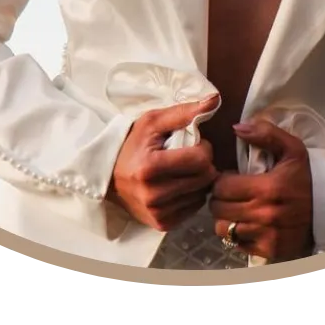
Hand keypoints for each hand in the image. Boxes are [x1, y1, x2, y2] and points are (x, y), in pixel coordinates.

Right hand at [106, 94, 219, 231]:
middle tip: (189, 157)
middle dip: (203, 164)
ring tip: (183, 171)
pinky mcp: (162, 224)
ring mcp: (157, 213)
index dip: (203, 147)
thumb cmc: (134, 144)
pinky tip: (179, 185)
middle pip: (205, 178)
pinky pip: (194, 209)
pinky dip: (191, 195)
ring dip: (198, 180)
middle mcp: (153, 195)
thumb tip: (215, 100)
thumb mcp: (153, 121)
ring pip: (202, 194)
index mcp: (150, 167)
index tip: (194, 143)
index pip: (200, 159)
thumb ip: (184, 112)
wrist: (110, 176)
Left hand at [210, 119, 314, 262]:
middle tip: (230, 193)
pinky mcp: (269, 251)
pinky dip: (238, 234)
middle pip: (219, 210)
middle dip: (220, 199)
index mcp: (266, 188)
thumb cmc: (307, 176)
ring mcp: (266, 236)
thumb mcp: (292, 149)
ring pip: (224, 229)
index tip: (229, 179)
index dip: (220, 182)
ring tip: (236, 209)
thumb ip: (265, 134)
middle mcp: (263, 215)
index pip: (221, 188)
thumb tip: (236, 128)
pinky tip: (248, 223)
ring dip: (226, 218)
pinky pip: (238, 245)